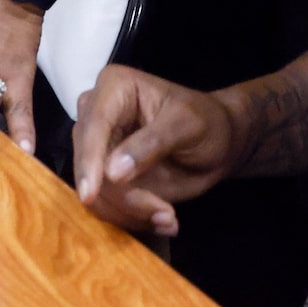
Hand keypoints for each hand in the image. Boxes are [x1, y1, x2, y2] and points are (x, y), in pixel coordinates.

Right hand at [73, 66, 248, 237]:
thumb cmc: (206, 122)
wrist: (218, 143)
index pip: (94, 125)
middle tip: (166, 214)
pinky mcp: (103, 175)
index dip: (89, 160)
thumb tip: (111, 173)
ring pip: (95, 189)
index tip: (90, 195)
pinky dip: (131, 218)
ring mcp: (97, 146)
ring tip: (169, 219)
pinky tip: (163, 220)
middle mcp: (96, 113)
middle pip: (89, 162)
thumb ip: (151, 144)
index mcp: (114, 87)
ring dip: (131, 213)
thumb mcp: (187, 125)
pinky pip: (104, 204)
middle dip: (123, 196)